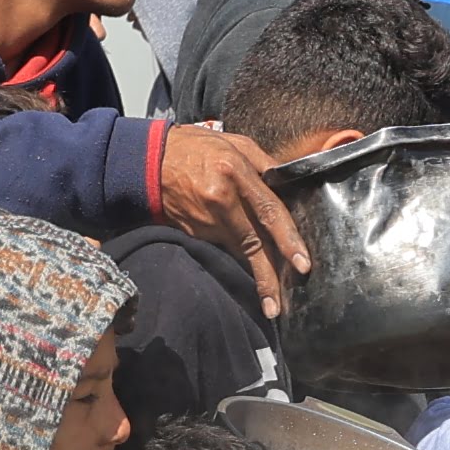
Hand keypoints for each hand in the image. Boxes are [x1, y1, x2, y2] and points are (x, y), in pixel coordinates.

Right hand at [145, 123, 310, 310]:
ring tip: (270, 299)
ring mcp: (204, 221)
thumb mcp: (235, 142)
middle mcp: (220, 200)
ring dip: (255, 273)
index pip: (269, 211)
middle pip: (253, 244)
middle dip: (268, 277)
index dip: (287, 240)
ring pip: (239, 251)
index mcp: (234, 172)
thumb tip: (289, 182)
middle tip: (277, 306)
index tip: (302, 264)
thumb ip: (264, 163)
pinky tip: (247, 266)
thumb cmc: (195, 147)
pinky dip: (236, 256)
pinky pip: (222, 247)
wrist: (147, 161)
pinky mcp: (193, 232)